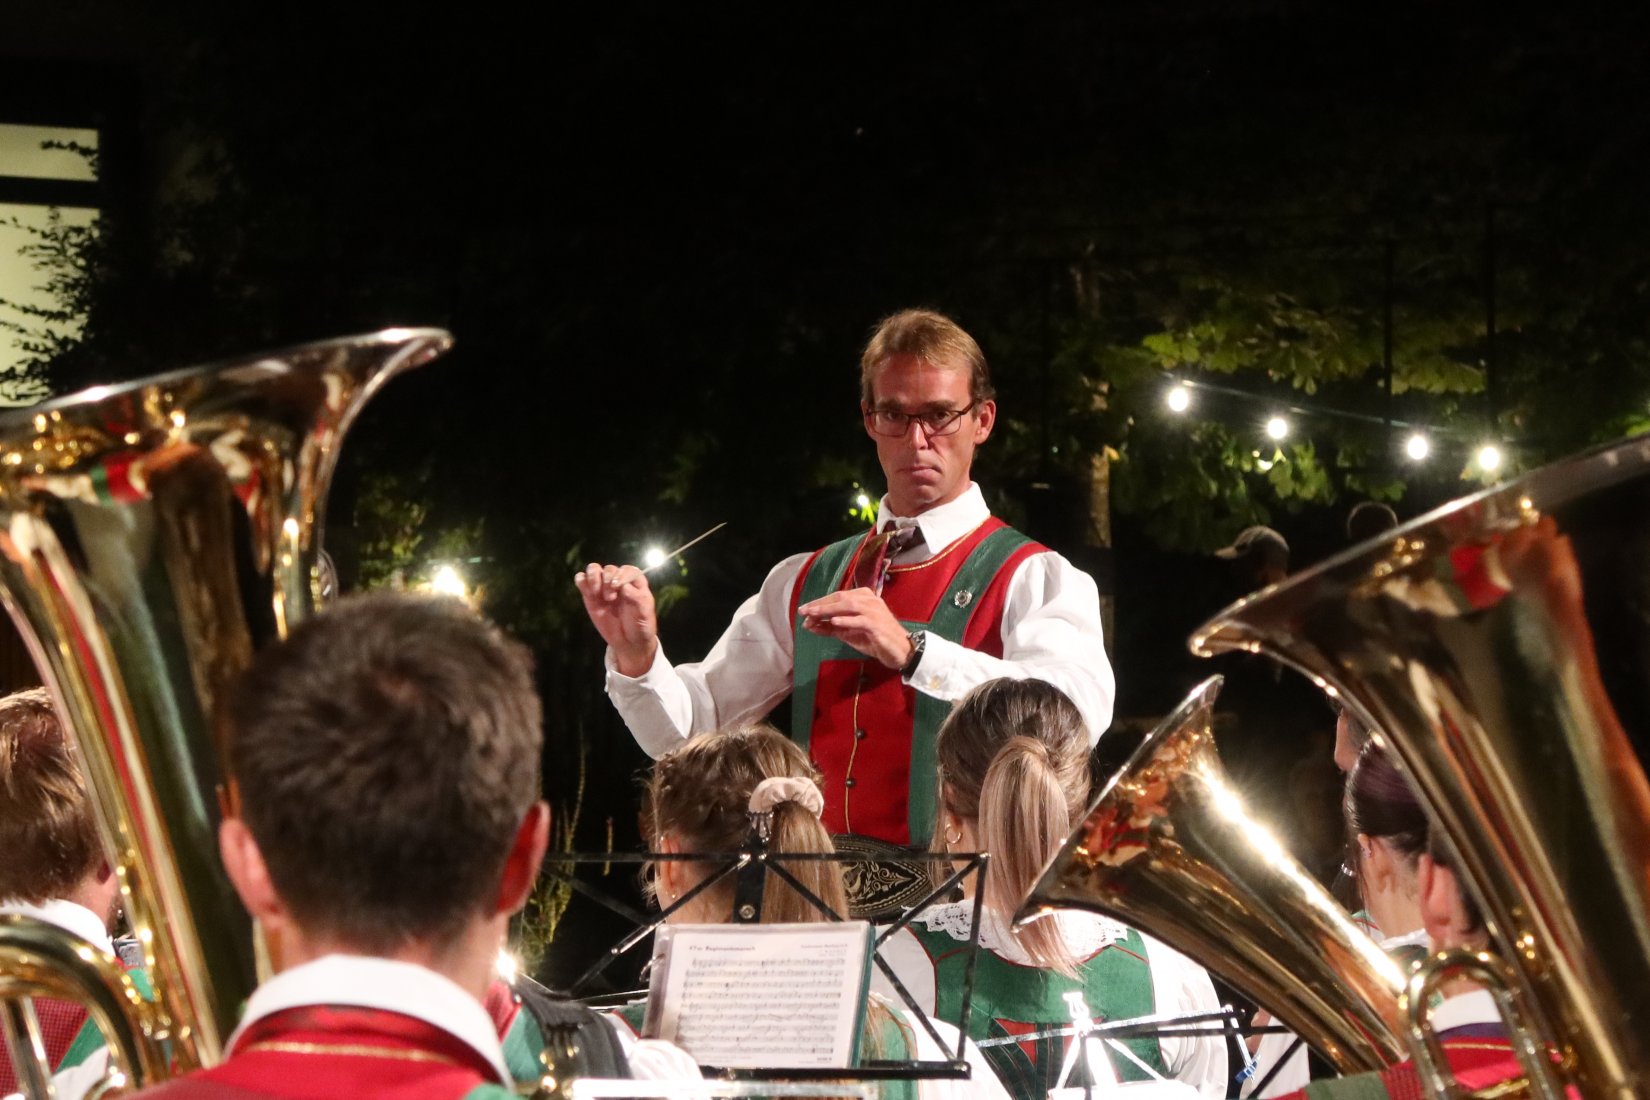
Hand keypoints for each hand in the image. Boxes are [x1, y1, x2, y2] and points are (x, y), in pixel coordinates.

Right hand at [574, 562, 658, 675]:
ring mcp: (603, 586)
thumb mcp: (644, 612)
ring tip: (596, 593)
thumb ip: (636, 597)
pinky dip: (582, 581)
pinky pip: (582, 580)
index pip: (627, 570)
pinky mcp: (590, 594)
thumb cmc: (640, 624)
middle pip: (609, 570)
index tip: (618, 588)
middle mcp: (619, 580)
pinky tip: (589, 594)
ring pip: (593, 569)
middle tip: (610, 598)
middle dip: (608, 581)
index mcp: (635, 581)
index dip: (621, 576)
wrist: (629, 641)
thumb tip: (623, 586)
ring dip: (593, 577)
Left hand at [798, 587, 913, 669]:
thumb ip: (830, 627)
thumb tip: (809, 624)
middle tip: (803, 611)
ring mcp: (875, 611)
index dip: (820, 602)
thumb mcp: (849, 633)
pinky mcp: (878, 625)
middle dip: (820, 604)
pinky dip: (847, 620)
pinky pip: (860, 620)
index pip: (838, 596)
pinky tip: (834, 621)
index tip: (804, 610)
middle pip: (841, 598)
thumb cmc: (875, 639)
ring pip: (849, 606)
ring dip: (829, 610)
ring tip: (813, 615)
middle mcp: (869, 600)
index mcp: (863, 597)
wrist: (899, 651)